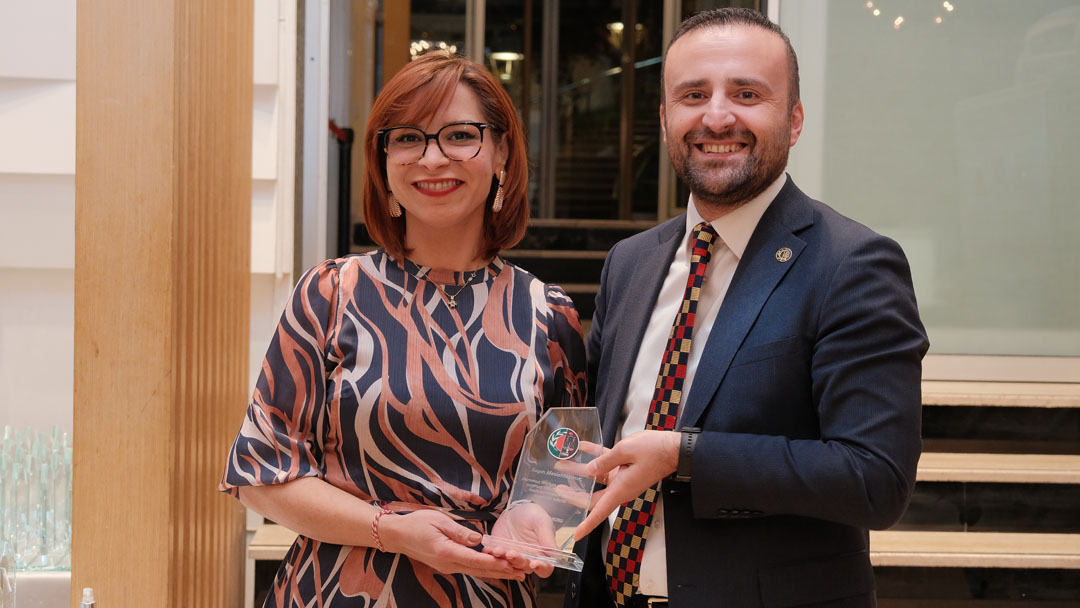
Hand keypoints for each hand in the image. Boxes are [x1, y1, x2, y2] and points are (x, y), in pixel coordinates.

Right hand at [379, 509, 527, 579]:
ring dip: (496, 572)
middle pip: (480, 570)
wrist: (398, 535)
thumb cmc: (417, 524)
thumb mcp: (439, 521)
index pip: (476, 560)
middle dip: (503, 571)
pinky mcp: (447, 565)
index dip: (496, 563)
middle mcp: (448, 564)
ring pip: (476, 571)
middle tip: (523, 572)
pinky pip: (469, 568)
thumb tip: (479, 540)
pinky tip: (496, 569)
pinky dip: (485, 569)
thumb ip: (460, 532)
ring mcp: (448, 566)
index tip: (512, 564)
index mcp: (447, 552)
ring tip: (515, 573)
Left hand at [485, 501, 556, 576]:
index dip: (541, 568)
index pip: (545, 568)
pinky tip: (488, 549)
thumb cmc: (532, 515)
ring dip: (503, 560)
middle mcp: (528, 559)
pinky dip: (491, 555)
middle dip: (517, 561)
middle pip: (524, 568)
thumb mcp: (541, 522)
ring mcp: (513, 557)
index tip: (534, 563)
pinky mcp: (501, 553)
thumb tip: (555, 554)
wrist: (515, 509)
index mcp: (542, 554)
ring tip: (498, 550)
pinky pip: (495, 558)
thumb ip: (547, 537)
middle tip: (511, 553)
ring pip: (509, 565)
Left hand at [572, 430, 679, 540]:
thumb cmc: (654, 451)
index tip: (576, 535)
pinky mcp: (626, 466)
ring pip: (596, 477)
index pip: (599, 512)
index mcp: (621, 490)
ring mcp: (622, 477)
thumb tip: (588, 471)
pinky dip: (594, 455)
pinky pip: (606, 462)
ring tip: (563, 462)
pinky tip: (582, 446)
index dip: (587, 525)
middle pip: (593, 496)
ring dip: (580, 469)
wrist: (675, 448)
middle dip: (574, 492)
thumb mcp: (625, 451)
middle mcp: (620, 487)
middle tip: (557, 486)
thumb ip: (604, 461)